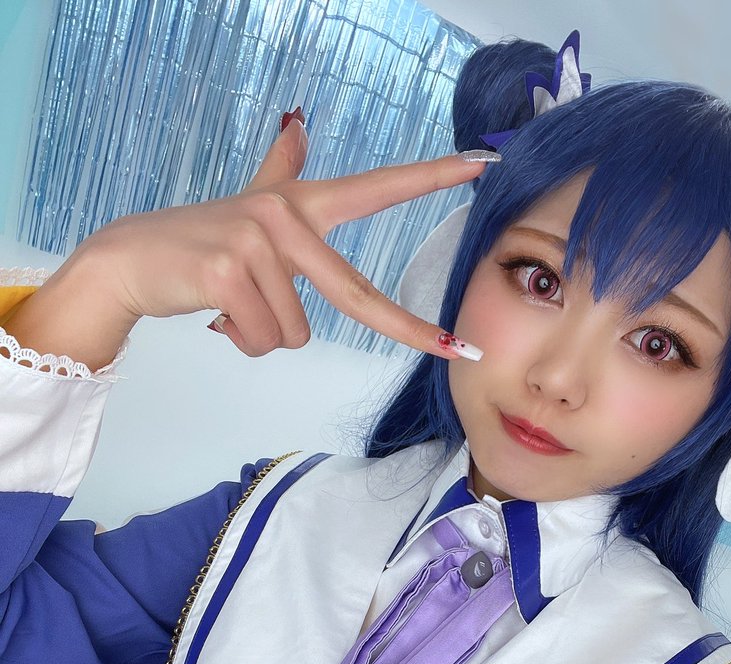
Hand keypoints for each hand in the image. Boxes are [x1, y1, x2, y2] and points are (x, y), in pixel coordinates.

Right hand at [77, 113, 492, 359]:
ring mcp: (259, 240)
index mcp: (299, 205)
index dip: (428, 177)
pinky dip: (241, 340)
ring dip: (264, 336)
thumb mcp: (245, 204)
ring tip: (234, 307)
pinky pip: (263, 337)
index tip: (481, 167)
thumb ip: (276, 168)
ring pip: (295, 334)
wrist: (130, 260)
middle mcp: (285, 215)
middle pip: (358, 294)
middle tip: (455, 350)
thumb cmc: (197, 243)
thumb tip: (296, 125)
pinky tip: (216, 314)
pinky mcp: (232, 271)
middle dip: (410, 329)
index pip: (374, 188)